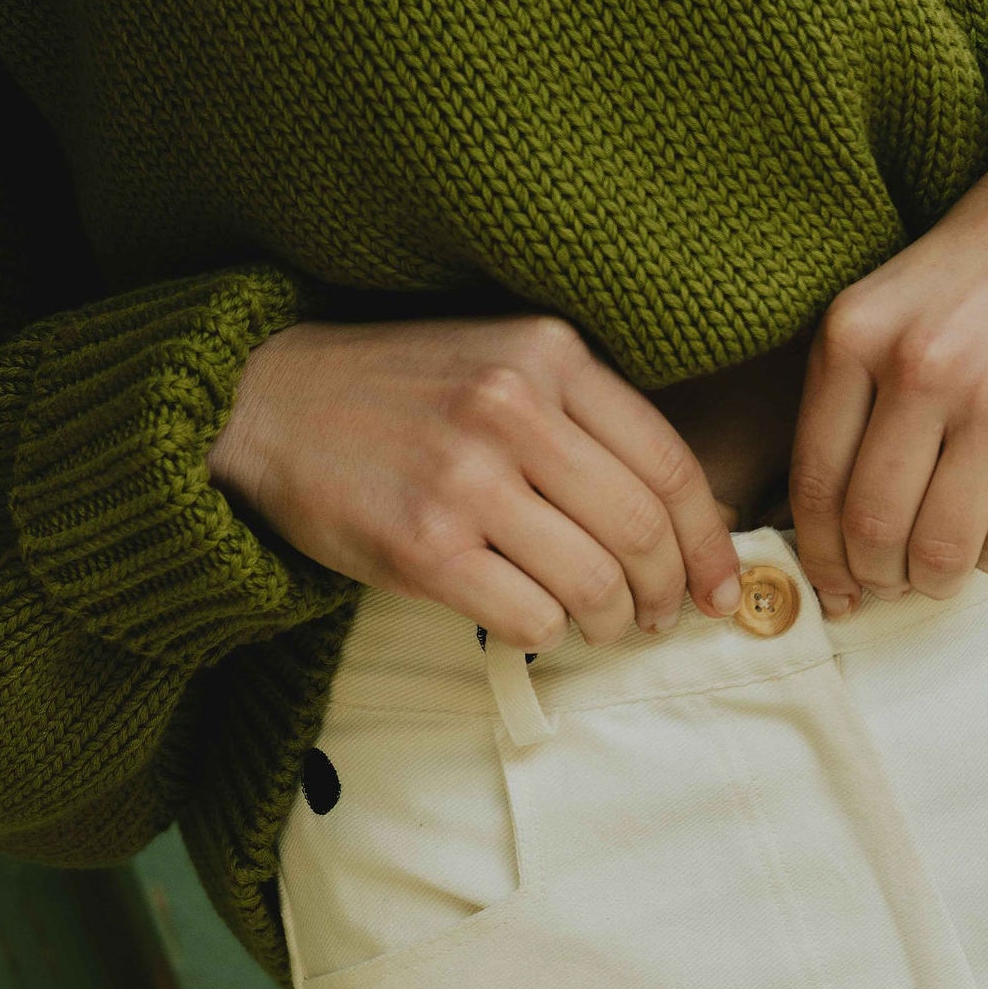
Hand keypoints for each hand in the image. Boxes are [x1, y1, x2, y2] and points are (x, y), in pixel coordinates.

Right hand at [208, 314, 744, 648]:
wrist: (265, 403)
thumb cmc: (401, 396)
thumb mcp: (503, 364)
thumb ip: (589, 421)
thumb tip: (690, 522)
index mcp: (549, 355)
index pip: (670, 465)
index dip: (711, 543)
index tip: (722, 588)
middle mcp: (512, 408)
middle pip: (642, 532)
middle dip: (667, 594)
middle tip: (660, 617)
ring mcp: (465, 479)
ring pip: (595, 583)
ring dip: (612, 623)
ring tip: (602, 626)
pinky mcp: (423, 546)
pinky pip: (531, 618)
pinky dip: (548, 633)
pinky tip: (536, 622)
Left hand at [789, 110, 987, 617]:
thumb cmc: (983, 278)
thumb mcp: (888, 309)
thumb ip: (852, 401)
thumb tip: (830, 539)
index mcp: (855, 335)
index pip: (817, 484)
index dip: (822, 557)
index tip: (834, 586)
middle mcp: (921, 367)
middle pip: (874, 527)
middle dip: (877, 577)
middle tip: (890, 584)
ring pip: (941, 547)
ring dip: (934, 581)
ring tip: (939, 573)